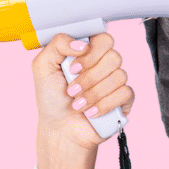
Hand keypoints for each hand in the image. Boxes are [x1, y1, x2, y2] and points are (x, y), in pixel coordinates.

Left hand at [31, 33, 134, 168]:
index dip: (90, 53)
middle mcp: (104, 64)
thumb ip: (58, 44)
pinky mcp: (123, 100)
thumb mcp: (42, 67)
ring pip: (119, 76)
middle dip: (89, 77)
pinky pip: (125, 93)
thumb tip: (82, 43)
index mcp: (88, 52)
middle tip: (72, 90)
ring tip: (78, 104)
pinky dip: (105, 104)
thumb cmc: (51, 99)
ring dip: (93, 93)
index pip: (103, 39)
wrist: (59, 129)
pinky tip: (91, 112)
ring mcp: (115, 81)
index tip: (73, 67)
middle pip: (113, 57)